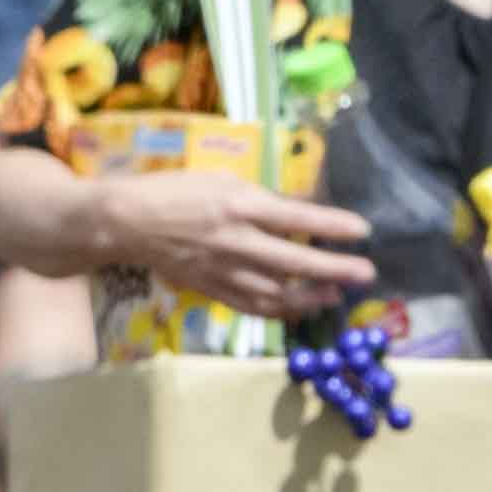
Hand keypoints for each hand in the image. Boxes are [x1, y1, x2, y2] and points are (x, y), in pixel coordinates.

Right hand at [102, 166, 369, 318]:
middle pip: (294, 261)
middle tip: (365, 273)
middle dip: (334, 268)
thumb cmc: (175, 191)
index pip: (296, 218)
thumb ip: (259, 198)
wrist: (126, 223)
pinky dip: (279, 310)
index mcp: (238, 205)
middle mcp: (235, 240)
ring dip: (311, 296)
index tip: (362, 230)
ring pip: (276, 291)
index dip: (332, 225)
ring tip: (335, 295)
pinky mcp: (211, 289)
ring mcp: (223, 270)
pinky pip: (252, 305)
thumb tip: (298, 212)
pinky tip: (299, 309)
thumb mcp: (221, 180)